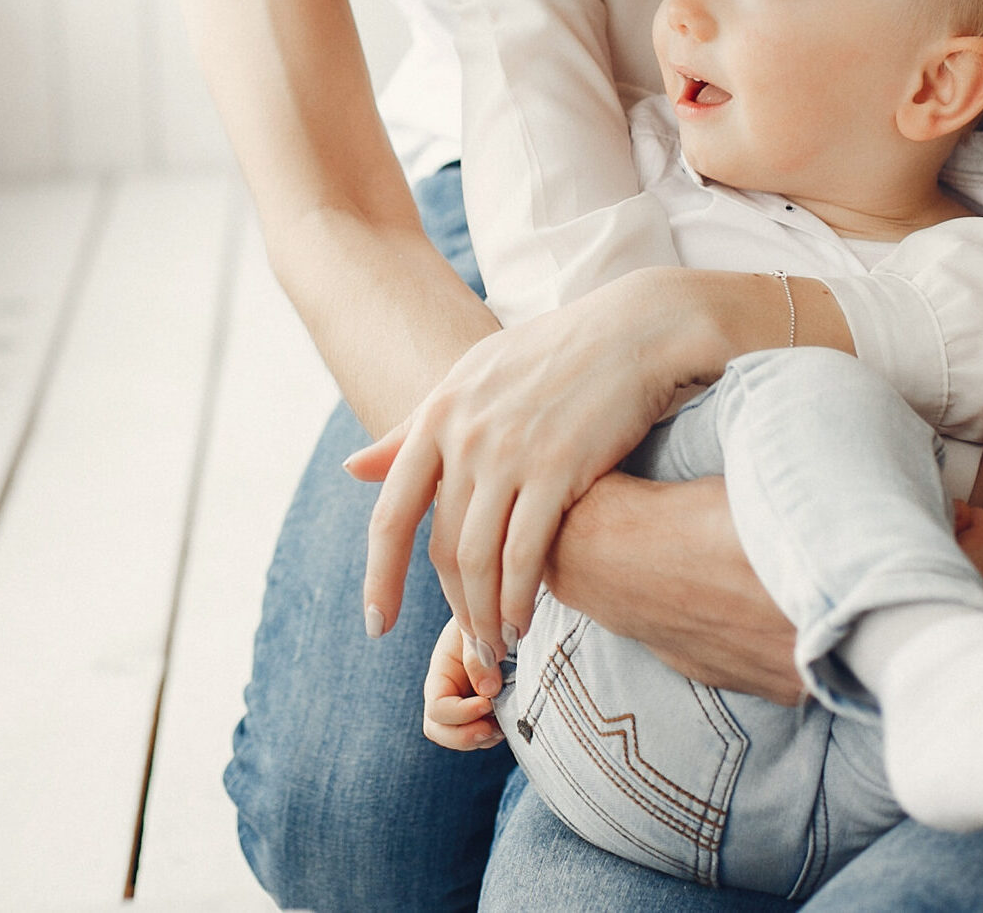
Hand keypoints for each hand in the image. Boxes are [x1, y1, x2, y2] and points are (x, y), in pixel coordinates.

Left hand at [346, 270, 695, 652]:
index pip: (390, 514)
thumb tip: (350, 467)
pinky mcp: (556, 469)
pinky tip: (525, 623)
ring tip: (495, 647)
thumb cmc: (552, 355)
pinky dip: (518, 600)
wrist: (632, 329)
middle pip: (441, 549)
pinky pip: (523, 556)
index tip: (376, 625)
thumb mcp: (471, 379)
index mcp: (436, 415)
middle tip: (467, 652)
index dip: (380, 576)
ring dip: (483, 615)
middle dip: (451, 609)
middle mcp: (462, 436)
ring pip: (478, 561)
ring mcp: (506, 453)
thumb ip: (411, 429)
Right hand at [422, 619, 505, 750]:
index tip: (488, 703)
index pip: (437, 707)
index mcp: (443, 669)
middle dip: (463, 736)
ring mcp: (465, 702)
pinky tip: (508, 721)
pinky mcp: (485, 710)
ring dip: (481, 739)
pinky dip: (493, 736)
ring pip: (459, 737)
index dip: (460, 713)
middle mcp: (449, 689)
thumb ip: (477, 653)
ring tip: (502, 725)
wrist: (510, 614)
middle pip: (438, 729)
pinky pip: (481, 736)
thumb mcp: (480, 625)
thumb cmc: (494, 613)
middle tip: (491, 728)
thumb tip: (487, 692)